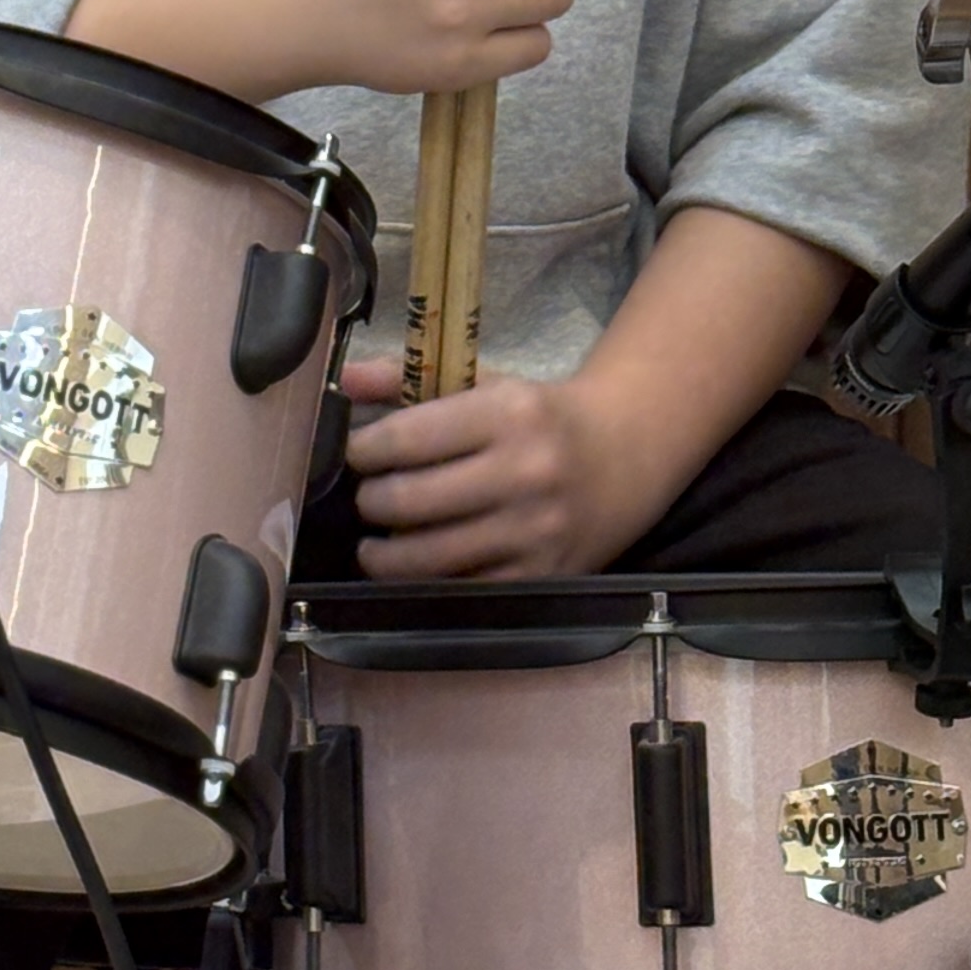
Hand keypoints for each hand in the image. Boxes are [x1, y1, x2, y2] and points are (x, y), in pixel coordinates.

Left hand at [335, 353, 669, 579]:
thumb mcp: (484, 383)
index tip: (355, 455)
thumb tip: (345, 379)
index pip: (408, 439)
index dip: (365, 451)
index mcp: (507, 413)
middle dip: (371, 503)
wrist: (625, 455)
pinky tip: (419, 571)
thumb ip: (410, 379)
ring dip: (386, 555)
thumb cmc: (540, 417)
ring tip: (375, 546)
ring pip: (430, 558)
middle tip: (367, 500)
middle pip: (410, 502)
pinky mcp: (543, 574)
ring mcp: (535, 530)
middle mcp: (523, 473)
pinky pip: (465, 591)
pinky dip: (431, 585)